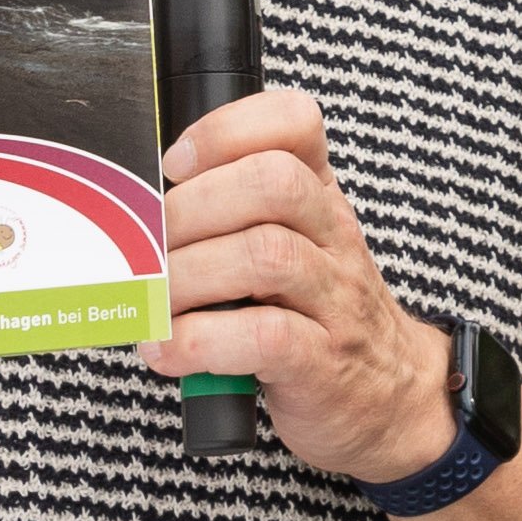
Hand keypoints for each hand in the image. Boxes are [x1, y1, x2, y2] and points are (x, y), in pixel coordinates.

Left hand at [139, 88, 453, 482]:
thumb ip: (230, 219)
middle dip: (191, 209)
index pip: (295, 124)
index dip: (227, 130)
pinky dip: (199, 341)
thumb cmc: (316, 316)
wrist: (390, 396)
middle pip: (274, 183)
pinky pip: (265, 336)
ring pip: (266, 255)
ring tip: (153, 302)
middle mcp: (332, 237)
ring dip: (187, 277)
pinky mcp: (322, 360)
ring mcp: (333, 298)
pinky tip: (168, 350)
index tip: (175, 165)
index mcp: (319, 198)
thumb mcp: (292, 248)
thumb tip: (131, 213)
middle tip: (149, 248)